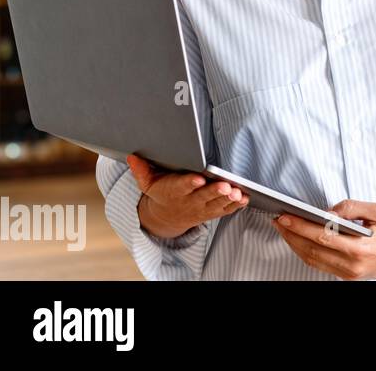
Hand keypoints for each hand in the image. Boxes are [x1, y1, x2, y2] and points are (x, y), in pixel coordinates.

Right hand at [128, 154, 248, 238]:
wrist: (166, 217)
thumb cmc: (161, 193)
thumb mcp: (147, 183)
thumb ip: (141, 170)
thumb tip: (131, 156)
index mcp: (173, 192)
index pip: (181, 187)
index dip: (189, 183)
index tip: (198, 179)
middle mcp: (189, 201)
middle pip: (203, 197)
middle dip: (214, 191)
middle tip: (226, 186)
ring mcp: (202, 208)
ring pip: (217, 204)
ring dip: (228, 198)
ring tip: (237, 191)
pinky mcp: (212, 212)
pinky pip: (225, 210)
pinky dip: (235, 205)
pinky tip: (244, 198)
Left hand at [272, 200, 375, 279]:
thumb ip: (350, 207)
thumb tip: (326, 211)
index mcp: (360, 248)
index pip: (321, 236)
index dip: (299, 226)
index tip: (284, 217)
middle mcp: (353, 265)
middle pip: (311, 251)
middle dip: (291, 235)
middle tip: (278, 221)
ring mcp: (350, 274)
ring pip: (313, 260)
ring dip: (296, 245)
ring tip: (286, 229)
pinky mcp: (350, 277)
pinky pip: (322, 265)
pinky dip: (308, 253)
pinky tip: (301, 241)